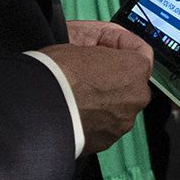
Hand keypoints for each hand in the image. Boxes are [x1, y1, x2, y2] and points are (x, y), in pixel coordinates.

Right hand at [47, 21, 152, 154]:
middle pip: (130, 80)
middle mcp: (137, 97)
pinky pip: (105, 124)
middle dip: (113, 74)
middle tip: (88, 69)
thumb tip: (99, 48)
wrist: (39, 107)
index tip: (105, 44)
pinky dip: (95, 117)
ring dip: (104, 98)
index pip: (140, 50)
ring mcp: (123, 122)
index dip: (120, 43)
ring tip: (77, 92)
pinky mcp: (107, 140)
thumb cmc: (58, 72)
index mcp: (136, 68)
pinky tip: (75, 109)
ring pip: (118, 104)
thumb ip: (100, 45)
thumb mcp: (79, 39)